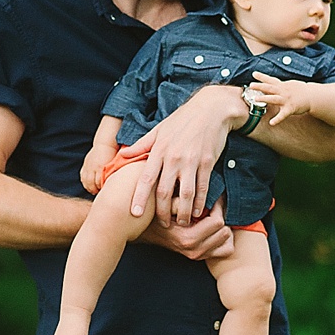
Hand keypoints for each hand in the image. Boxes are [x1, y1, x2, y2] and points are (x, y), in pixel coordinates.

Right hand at [80, 142, 118, 195]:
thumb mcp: (114, 164)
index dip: (101, 189)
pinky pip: (83, 176)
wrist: (105, 144)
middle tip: (99, 194)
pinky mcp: (85, 164)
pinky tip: (89, 187)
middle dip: (95, 190)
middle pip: (91, 183)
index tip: (105, 193)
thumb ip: (112, 173)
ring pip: (86, 180)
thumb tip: (113, 183)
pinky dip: (85, 183)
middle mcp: (93, 166)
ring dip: (89, 188)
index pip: (99, 182)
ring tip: (94, 192)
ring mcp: (88, 165)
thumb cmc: (114, 156)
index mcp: (101, 167)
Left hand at [117, 85, 243, 225]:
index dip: (139, 198)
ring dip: (184, 212)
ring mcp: (192, 161)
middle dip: (163, 212)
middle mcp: (173, 158)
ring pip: (186, 195)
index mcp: (159, 150)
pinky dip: (201, 202)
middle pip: (165, 192)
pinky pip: (203, 188)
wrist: (211, 110)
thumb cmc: (183, 119)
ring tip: (182, 223)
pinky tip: (199, 211)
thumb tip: (124, 155)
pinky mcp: (208, 163)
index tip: (134, 214)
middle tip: (163, 224)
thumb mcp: (159, 128)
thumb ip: (142, 145)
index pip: (146, 179)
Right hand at [136, 198, 234, 260]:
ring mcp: (198, 256)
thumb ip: (181, 200)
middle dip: (221, 217)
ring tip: (213, 217)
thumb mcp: (166, 204)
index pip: (217, 222)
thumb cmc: (156, 215)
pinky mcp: (201, 258)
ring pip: (227, 241)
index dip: (217, 207)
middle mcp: (194, 250)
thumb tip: (201, 190)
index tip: (212, 198)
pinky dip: (224, 239)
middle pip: (225, 231)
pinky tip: (214, 229)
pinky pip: (226, 250)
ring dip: (223, 227)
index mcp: (188, 238)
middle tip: (214, 206)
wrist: (144, 233)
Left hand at [250, 71, 312, 126]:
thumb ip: (280, 85)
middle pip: (270, 88)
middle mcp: (283, 91)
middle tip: (251, 85)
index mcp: (282, 86)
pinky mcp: (290, 108)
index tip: (254, 74)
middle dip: (260, 86)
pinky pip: (283, 115)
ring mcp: (286, 100)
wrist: (312, 96)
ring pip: (274, 99)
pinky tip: (271, 123)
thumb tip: (272, 84)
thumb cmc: (301, 91)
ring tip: (255, 100)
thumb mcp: (290, 85)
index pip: (271, 80)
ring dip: (265, 98)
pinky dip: (277, 119)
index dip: (262, 77)